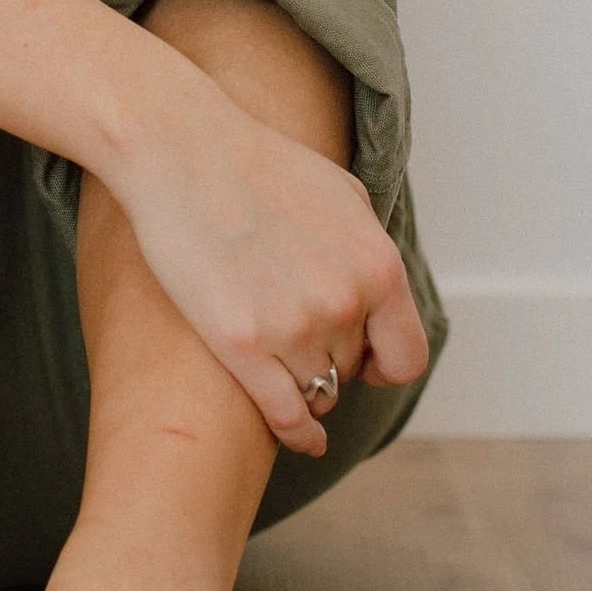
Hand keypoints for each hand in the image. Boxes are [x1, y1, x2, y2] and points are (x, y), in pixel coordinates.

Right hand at [110, 85, 431, 455]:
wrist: (183, 151)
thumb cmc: (258, 164)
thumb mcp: (343, 194)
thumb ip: (372, 252)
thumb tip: (384, 297)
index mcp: (378, 266)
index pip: (407, 356)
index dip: (385, 363)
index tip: (365, 360)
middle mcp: (345, 303)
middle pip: (354, 371)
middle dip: (334, 357)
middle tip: (298, 331)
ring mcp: (293, 328)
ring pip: (319, 394)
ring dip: (306, 385)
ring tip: (284, 364)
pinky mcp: (241, 346)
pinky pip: (286, 416)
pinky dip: (297, 434)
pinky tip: (301, 439)